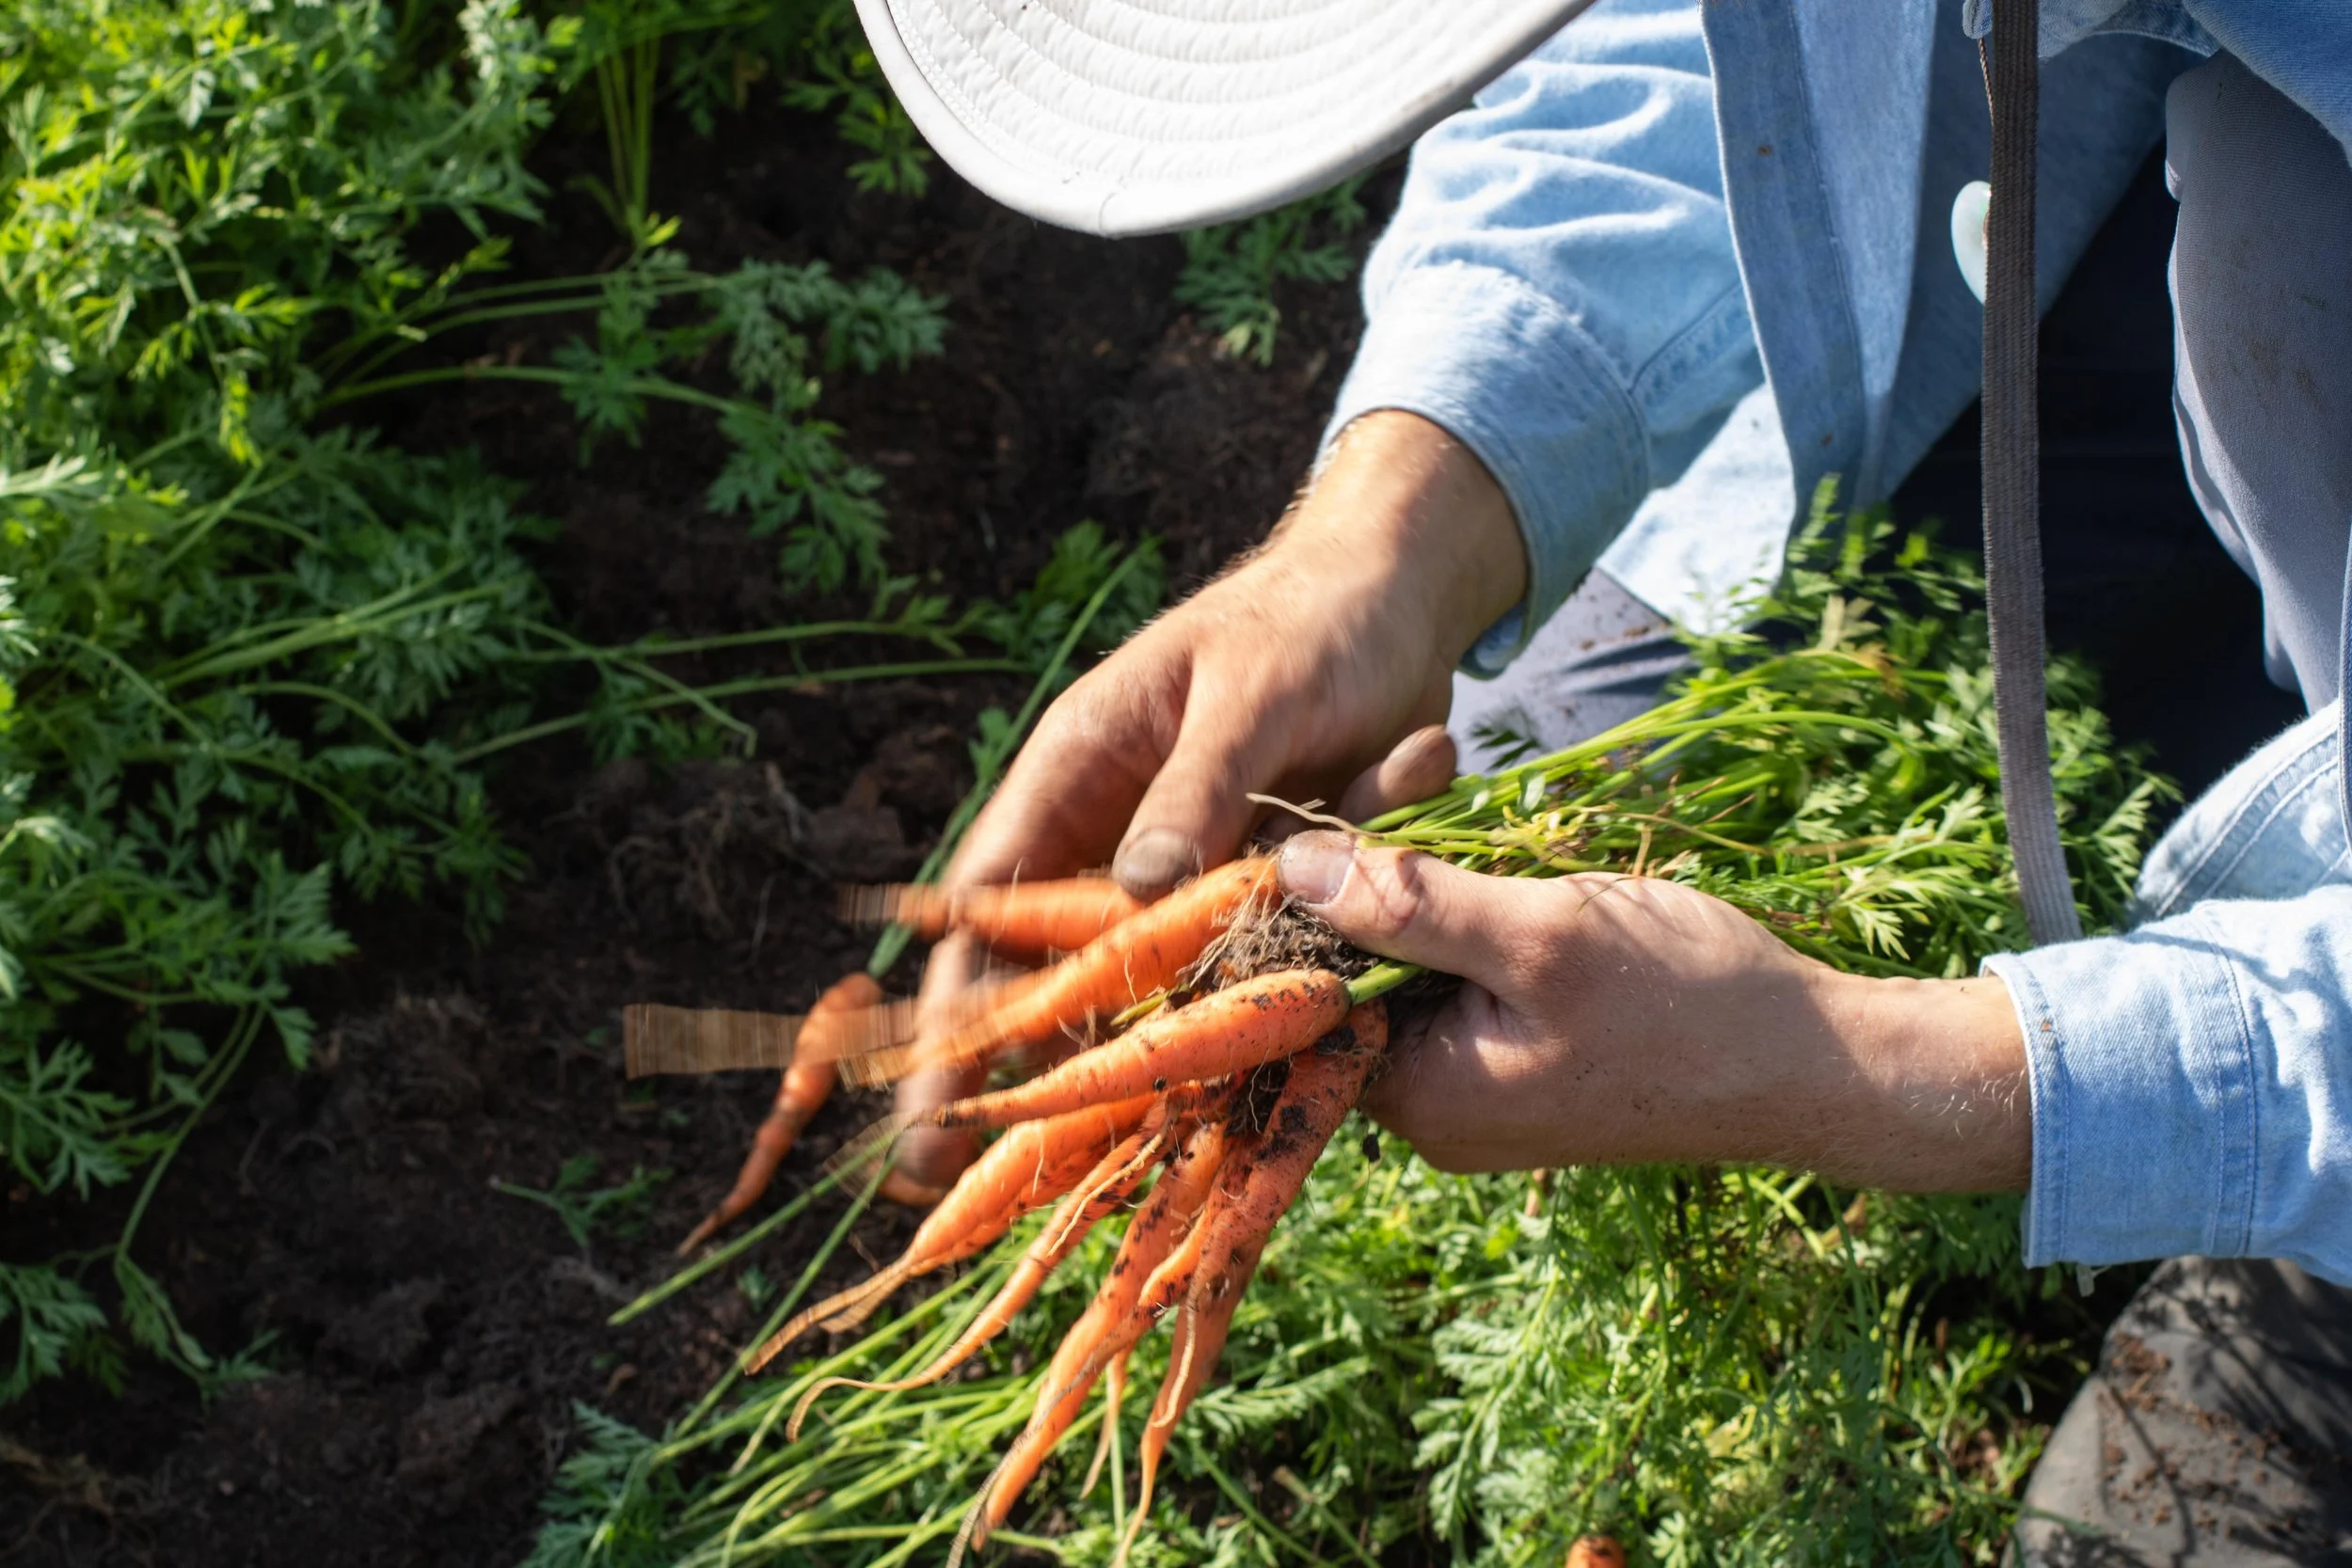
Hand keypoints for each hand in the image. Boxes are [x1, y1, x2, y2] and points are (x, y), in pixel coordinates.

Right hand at [888, 413, 1528, 1191]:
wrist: (1401, 601)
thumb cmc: (1309, 623)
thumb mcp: (1252, 693)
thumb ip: (1197, 787)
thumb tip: (1133, 891)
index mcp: (1082, 769)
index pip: (993, 902)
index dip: (955, 1006)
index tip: (925, 1101)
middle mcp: (1120, 829)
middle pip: (1047, 966)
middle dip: (1013, 1068)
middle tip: (966, 1179)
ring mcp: (1188, 866)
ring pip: (1136, 986)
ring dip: (1113, 1067)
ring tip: (1075, 1180)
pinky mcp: (1257, 888)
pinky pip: (1232, 971)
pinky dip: (1219, 1031)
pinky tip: (1204, 1115)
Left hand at [1276, 832, 2030, 1190]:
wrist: (1821, 1062)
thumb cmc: (1691, 1002)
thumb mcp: (1541, 936)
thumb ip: (1410, 904)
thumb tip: (1290, 870)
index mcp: (1417, 1097)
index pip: (1302, 990)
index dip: (1301, 891)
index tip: (1323, 800)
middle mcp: (1430, 1107)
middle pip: (1350, 965)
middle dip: (1371, 861)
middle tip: (1423, 758)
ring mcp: (1475, 1085)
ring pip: (1406, 959)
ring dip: (1424, 869)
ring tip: (1450, 774)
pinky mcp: (1518, 1055)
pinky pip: (1458, 973)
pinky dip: (1468, 902)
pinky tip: (1500, 840)